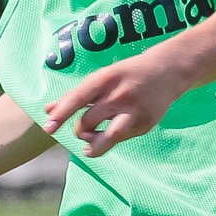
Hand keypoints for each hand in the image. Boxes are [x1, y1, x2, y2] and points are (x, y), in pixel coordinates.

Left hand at [43, 56, 183, 157]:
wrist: (167, 71)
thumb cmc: (126, 75)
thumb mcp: (101, 78)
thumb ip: (75, 96)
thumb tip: (47, 111)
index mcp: (105, 79)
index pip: (77, 99)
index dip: (61, 115)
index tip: (48, 128)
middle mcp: (119, 95)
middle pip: (87, 122)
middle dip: (80, 130)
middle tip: (85, 128)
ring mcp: (133, 112)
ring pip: (105, 139)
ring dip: (92, 144)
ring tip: (90, 143)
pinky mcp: (144, 125)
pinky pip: (121, 139)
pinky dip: (111, 139)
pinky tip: (114, 132)